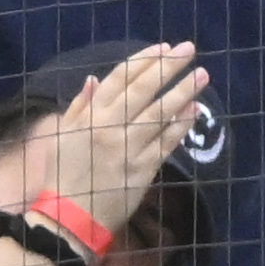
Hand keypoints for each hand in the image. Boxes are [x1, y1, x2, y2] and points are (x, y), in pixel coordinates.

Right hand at [3, 43, 206, 234]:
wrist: (68, 217)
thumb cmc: (63, 174)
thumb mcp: (63, 134)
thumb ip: (80, 106)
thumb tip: (93, 78)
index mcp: (90, 116)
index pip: (120, 78)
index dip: (145, 60)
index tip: (165, 47)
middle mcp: (110, 127)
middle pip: (143, 89)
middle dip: (168, 67)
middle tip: (190, 50)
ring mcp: (129, 147)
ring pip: (159, 112)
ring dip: (182, 91)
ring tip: (201, 75)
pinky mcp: (143, 169)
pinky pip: (166, 142)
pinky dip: (181, 124)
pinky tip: (194, 110)